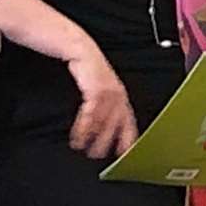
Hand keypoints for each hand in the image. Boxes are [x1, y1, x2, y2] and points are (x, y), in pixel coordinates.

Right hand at [66, 45, 137, 159]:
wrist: (81, 49)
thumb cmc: (89, 70)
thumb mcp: (101, 87)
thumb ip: (104, 105)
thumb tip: (102, 125)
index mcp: (122, 96)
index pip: (129, 122)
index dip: (127, 140)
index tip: (123, 154)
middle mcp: (118, 95)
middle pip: (116, 125)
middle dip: (106, 142)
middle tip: (96, 156)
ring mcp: (108, 91)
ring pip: (103, 122)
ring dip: (92, 138)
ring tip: (83, 149)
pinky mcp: (96, 88)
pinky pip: (90, 114)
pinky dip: (83, 128)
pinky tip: (77, 137)